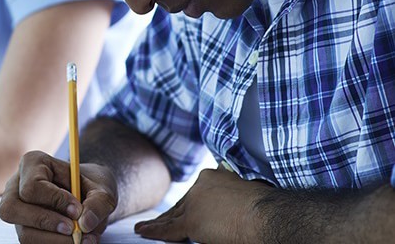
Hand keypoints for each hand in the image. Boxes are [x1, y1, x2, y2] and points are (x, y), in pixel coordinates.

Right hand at [0, 151, 117, 243]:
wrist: (88, 198)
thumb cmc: (91, 188)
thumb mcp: (102, 189)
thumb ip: (98, 202)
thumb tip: (85, 224)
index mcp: (32, 164)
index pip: (31, 187)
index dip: (54, 201)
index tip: (77, 209)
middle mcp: (16, 186)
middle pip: (10, 209)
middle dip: (45, 222)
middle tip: (72, 229)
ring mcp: (17, 210)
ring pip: (23, 233)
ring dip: (54, 241)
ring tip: (80, 239)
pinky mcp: (24, 229)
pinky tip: (72, 241)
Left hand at [136, 167, 269, 242]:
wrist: (266, 215)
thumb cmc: (265, 208)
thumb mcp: (246, 192)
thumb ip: (231, 195)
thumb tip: (229, 206)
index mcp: (212, 177)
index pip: (194, 194)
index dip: (188, 204)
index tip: (184, 209)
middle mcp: (199, 187)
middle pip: (180, 205)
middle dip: (169, 214)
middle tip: (157, 221)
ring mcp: (194, 203)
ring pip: (172, 216)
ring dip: (157, 223)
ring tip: (142, 227)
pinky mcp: (192, 221)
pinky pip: (169, 229)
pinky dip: (154, 231)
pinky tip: (142, 231)